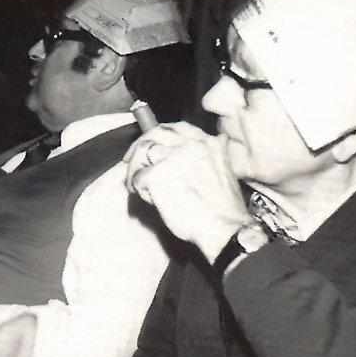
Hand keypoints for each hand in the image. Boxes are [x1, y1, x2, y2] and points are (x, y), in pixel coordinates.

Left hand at [125, 123, 251, 263]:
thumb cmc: (223, 210)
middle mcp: (191, 144)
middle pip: (155, 133)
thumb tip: (181, 154)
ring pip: (142, 151)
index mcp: (208, 142)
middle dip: (140, 146)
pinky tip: (147, 199)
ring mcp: (173, 157)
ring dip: (134, 168)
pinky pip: (138, 176)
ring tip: (135, 183)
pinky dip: (138, 188)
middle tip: (131, 161)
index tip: (152, 146)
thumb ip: (205, 156)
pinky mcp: (157, 175)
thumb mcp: (222, 171)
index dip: (160, 136)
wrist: (224, 229)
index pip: (178, 127)